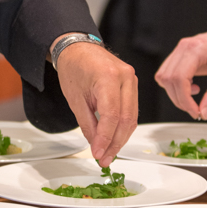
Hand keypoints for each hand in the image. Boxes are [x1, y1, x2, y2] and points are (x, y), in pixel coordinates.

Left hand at [55, 42, 137, 165]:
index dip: (105, 138)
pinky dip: (123, 127)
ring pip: (132, 117)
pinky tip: (113, 139)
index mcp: (108, 76)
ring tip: (108, 154)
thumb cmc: (74, 68)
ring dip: (120, 138)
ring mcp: (132, 79)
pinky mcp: (132, 84)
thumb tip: (96, 145)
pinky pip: (131, 110)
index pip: (112, 115)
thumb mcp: (75, 99)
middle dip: (115, 143)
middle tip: (104, 159)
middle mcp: (125, 77)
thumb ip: (87, 123)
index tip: (97, 153)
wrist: (77, 48)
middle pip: (126, 119)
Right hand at [155, 24, 206, 119]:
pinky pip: (168, 73)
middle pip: (168, 79)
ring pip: (164, 77)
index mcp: (194, 49)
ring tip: (194, 95)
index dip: (184, 100)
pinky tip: (191, 86)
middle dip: (180, 99)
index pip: (178, 78)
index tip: (196, 112)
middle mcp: (183, 47)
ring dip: (175, 92)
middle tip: (196, 109)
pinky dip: (176, 85)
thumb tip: (204, 113)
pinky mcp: (180, 54)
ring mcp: (180, 49)